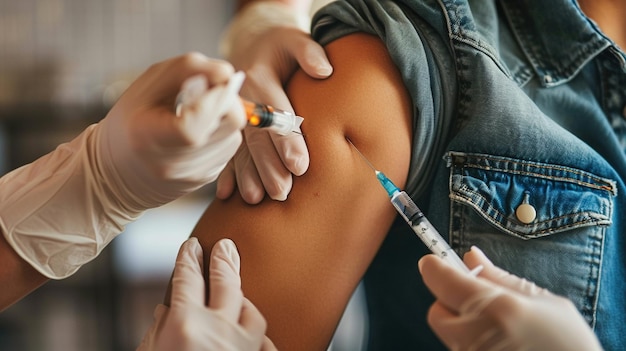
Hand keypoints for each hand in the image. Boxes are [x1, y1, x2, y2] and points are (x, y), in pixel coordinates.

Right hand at [0, 53, 245, 279]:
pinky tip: (198, 130)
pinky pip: (228, 148)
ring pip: (234, 134)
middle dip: (227, 97)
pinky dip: (220, 132)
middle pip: (230, 122)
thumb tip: (227, 72)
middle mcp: (174, 163)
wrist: (116, 173)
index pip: (199, 119)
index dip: (216, 93)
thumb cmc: (131, 120)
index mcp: (150, 137)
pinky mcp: (206, 179)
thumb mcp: (147, 86)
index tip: (216, 77)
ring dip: (224, 115)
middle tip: (206, 90)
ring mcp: (193, 176)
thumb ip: (186, 70)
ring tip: (196, 112)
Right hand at [138, 237, 275, 350]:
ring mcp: (242, 348)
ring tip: (241, 298)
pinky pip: (267, 346)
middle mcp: (218, 330)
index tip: (191, 245)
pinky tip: (258, 339)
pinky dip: (262, 341)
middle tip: (225, 246)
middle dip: (224, 261)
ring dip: (245, 303)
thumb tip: (164, 313)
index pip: (187, 279)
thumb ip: (155, 333)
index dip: (188, 258)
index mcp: (185, 324)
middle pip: (226, 284)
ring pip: (253, 314)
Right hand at [216, 2, 332, 203]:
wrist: (250, 45)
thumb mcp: (293, 38)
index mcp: (259, 77)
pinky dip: (226, 174)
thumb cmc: (280, 46)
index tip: (300, 164)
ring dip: (247, 175)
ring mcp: (233, 116)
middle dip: (268, 166)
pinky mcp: (229, 127)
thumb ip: (309, 51)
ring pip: (240, 149)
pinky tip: (228, 195)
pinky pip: (226, 151)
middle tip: (282, 192)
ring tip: (257, 199)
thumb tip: (325, 71)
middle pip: (257, 137)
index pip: (278, 113)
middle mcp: (243, 100)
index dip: (288, 140)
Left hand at [418, 247, 602, 350]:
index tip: (434, 260)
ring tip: (498, 324)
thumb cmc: (569, 343)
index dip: (435, 268)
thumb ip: (501, 278)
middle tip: (477, 298)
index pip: (443, 282)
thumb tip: (470, 256)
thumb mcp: (544, 302)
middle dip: (450, 300)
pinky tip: (498, 339)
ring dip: (462, 322)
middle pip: (437, 311)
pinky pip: (460, 346)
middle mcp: (478, 336)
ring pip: (448, 333)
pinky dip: (471, 338)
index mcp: (499, 310)